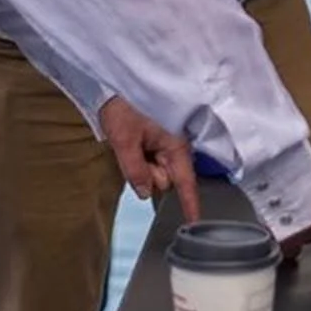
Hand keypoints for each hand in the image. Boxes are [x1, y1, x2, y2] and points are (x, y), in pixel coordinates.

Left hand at [99, 97, 199, 222]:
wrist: (116, 87)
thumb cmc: (125, 109)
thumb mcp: (125, 140)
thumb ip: (136, 170)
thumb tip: (145, 193)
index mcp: (176, 145)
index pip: (185, 181)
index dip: (190, 203)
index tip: (194, 223)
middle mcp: (176, 146)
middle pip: (165, 179)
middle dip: (149, 174)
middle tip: (133, 150)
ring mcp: (168, 145)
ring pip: (156, 172)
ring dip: (142, 165)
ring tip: (132, 142)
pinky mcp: (159, 142)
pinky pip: (151, 162)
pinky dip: (142, 159)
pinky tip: (134, 143)